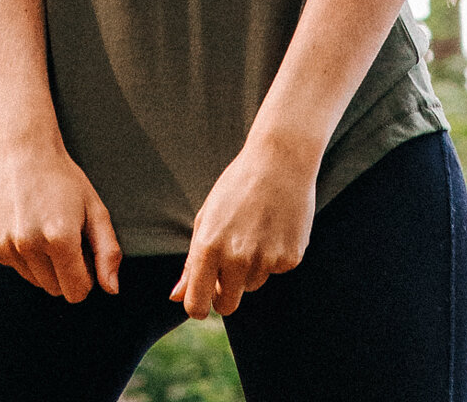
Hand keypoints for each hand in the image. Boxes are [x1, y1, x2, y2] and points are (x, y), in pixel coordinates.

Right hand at [0, 127, 121, 302]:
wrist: (20, 149)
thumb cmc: (63, 179)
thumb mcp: (95, 208)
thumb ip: (108, 252)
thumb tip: (112, 290)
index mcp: (60, 237)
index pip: (76, 292)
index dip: (85, 276)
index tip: (83, 252)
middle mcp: (29, 245)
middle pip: (55, 289)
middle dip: (64, 271)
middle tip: (64, 235)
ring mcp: (5, 246)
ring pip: (34, 281)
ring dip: (42, 264)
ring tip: (43, 226)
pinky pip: (14, 267)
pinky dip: (22, 254)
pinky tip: (23, 223)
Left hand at [170, 134, 316, 319]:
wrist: (281, 159)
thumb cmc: (237, 186)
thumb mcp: (206, 217)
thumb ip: (191, 262)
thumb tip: (175, 297)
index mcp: (209, 246)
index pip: (196, 304)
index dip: (198, 306)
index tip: (203, 299)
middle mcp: (237, 257)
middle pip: (227, 306)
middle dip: (226, 295)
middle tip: (230, 267)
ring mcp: (265, 259)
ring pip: (252, 286)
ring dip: (251, 269)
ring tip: (256, 230)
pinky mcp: (290, 258)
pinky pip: (276, 271)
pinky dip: (274, 256)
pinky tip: (275, 227)